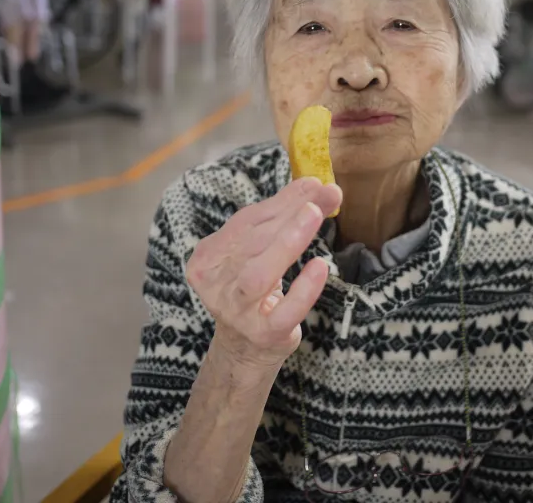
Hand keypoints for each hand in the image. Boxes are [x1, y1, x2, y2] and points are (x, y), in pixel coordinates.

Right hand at [185, 178, 342, 373]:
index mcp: (207, 259)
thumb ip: (281, 220)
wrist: (245, 349)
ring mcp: (237, 312)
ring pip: (259, 274)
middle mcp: (215, 285)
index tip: (313, 183)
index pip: (244, 222)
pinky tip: (320, 266)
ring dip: (288, 242)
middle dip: (292, 213)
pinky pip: (284, 310)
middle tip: (324, 192)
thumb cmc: (253, 290)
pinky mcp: (263, 334)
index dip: (280, 201)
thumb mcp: (258, 253)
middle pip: (254, 242)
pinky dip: (303, 289)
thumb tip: (316, 185)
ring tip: (314, 215)